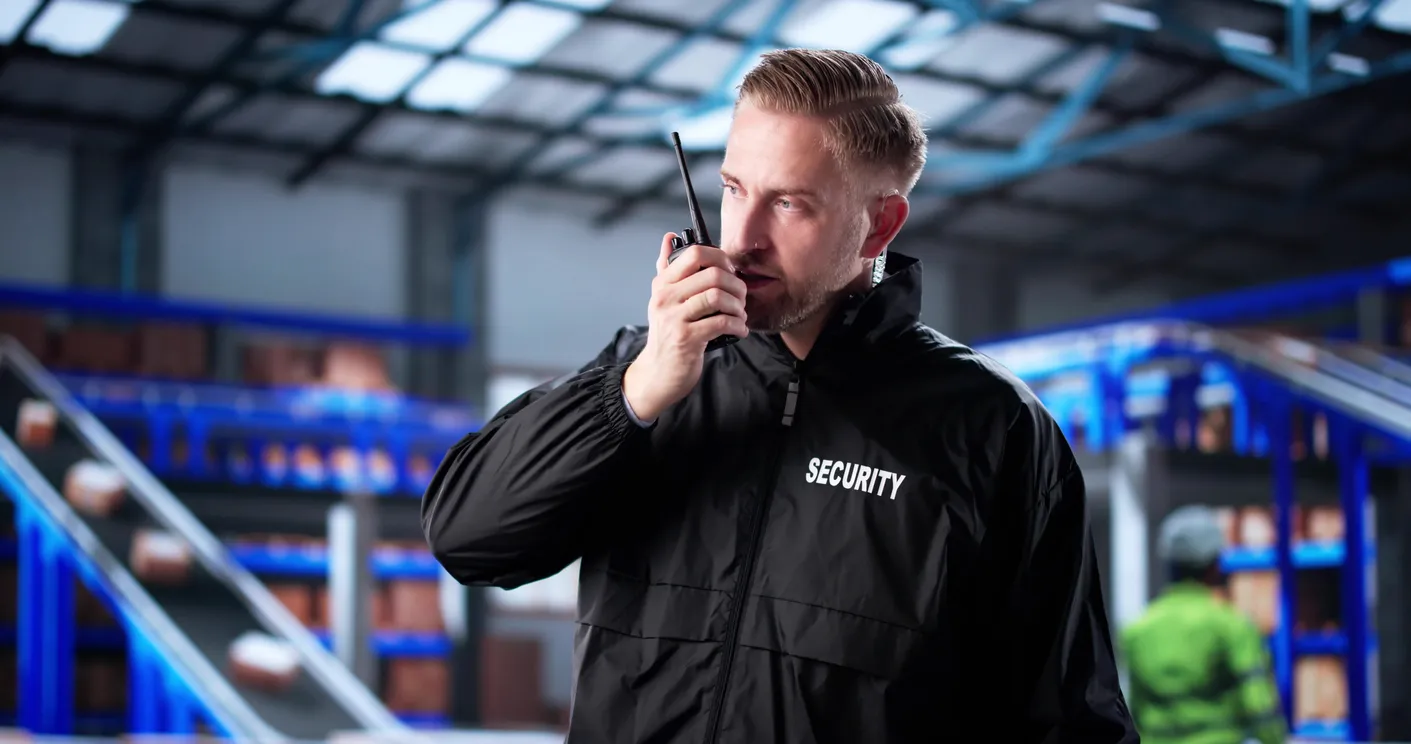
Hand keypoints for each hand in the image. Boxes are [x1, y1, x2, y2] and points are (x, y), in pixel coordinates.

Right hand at [623, 234, 748, 421]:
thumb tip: (670, 236)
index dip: (720, 258)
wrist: (659, 371)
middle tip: (740, 297)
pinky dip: (737, 325)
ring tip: (740, 314)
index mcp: (663, 284)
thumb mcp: (663, 298)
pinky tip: (740, 329)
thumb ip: (666, 267)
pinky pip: (721, 322)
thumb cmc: (667, 332)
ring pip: (718, 296)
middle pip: (712, 275)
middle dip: (736, 285)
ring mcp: (675, 318)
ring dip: (738, 305)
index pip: (694, 254)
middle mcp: (665, 298)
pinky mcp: (686, 339)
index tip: (730, 271)